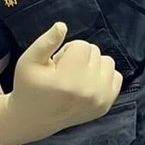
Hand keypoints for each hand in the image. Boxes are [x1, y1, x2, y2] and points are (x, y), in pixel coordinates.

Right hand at [0, 22, 122, 144]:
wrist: (34, 119)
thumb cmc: (29, 87)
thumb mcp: (28, 61)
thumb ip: (46, 42)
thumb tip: (62, 25)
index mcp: (68, 80)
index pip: (81, 45)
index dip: (67, 51)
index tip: (56, 64)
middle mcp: (88, 91)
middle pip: (94, 51)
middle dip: (79, 57)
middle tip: (63, 72)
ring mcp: (100, 100)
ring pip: (107, 61)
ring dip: (92, 65)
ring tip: (75, 78)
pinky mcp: (107, 105)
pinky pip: (116, 76)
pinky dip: (103, 76)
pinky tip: (87, 84)